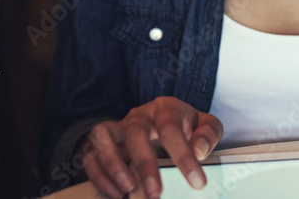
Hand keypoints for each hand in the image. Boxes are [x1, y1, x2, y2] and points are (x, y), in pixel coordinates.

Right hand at [79, 96, 222, 198]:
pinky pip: (90, 155)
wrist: (158, 118)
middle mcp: (138, 116)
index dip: (184, 157)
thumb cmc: (181, 124)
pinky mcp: (99, 142)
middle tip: (156, 193)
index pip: (172, 129)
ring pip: (104, 138)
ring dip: (115, 167)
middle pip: (135, 133)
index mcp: (164, 109)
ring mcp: (116, 128)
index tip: (197, 182)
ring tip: (129, 190)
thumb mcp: (202, 124)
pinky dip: (99, 176)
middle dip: (145, 164)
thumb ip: (208, 133)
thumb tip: (199, 151)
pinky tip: (116, 193)